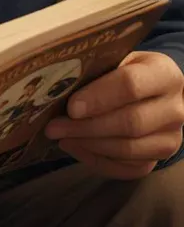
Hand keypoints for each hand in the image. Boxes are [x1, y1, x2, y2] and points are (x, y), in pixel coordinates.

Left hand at [45, 51, 183, 178]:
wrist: (153, 89)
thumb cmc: (126, 69)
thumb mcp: (117, 58)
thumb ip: (97, 67)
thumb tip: (56, 83)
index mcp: (163, 73)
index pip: (131, 85)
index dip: (99, 98)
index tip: (71, 107)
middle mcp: (175, 107)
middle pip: (130, 122)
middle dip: (87, 127)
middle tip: (54, 127)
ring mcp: (172, 137)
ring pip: (129, 149)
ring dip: (89, 145)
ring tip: (60, 136)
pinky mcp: (162, 158)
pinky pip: (129, 168)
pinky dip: (98, 161)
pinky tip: (74, 147)